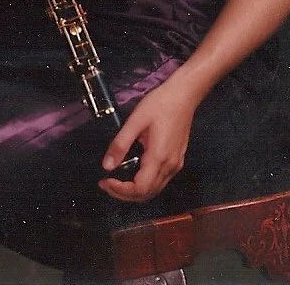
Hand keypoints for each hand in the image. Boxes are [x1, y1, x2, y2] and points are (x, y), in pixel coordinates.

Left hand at [98, 76, 200, 202]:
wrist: (184, 94)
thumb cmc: (160, 104)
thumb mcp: (136, 120)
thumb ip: (120, 144)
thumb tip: (107, 165)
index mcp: (159, 157)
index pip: (139, 189)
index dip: (120, 190)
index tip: (105, 181)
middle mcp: (170, 166)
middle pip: (147, 194)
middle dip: (124, 194)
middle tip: (106, 184)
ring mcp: (176, 164)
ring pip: (155, 190)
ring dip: (135, 192)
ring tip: (117, 181)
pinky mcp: (177, 159)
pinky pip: (160, 181)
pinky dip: (145, 185)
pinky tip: (133, 174)